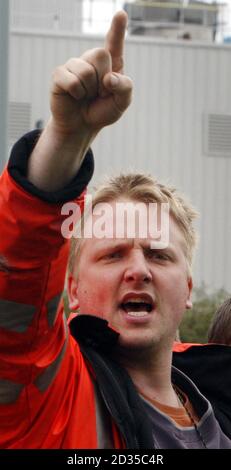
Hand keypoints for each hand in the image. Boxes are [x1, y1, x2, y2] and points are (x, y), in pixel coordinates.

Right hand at [50, 11, 132, 135]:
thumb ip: (125, 88)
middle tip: (98, 93)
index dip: (117, 28)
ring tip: (86, 96)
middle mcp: (91, 60)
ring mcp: (74, 65)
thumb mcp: (122, 102)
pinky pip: (71, 80)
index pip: (114, 42)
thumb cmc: (102, 111)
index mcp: (110, 63)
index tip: (121, 14)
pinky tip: (75, 97)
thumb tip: (108, 79)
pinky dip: (77, 93)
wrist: (82, 126)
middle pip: (100, 54)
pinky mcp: (60, 75)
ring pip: (86, 71)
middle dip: (103, 80)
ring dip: (89, 90)